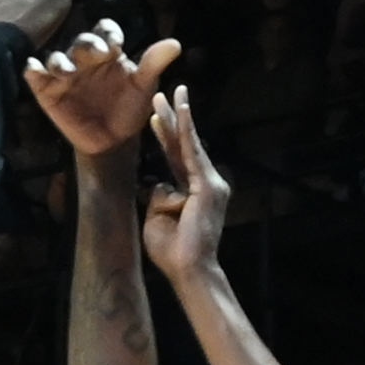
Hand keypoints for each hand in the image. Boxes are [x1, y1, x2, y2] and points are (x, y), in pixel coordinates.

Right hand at [24, 18, 182, 157]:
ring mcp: (65, 75)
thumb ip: (154, 64)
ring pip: (57, 57)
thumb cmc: (129, 110)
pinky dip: (32, 71)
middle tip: (97, 56)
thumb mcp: (144, 87)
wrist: (113, 142)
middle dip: (87, 46)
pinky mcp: (48, 92)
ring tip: (67, 72)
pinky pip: (35, 76)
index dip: (108, 34)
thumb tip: (176, 44)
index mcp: (108, 52)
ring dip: (59, 61)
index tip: (115, 46)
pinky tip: (34, 71)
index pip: (105, 31)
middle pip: (81, 42)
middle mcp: (85, 59)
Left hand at [143, 87, 229, 284]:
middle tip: (159, 95)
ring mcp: (210, 183)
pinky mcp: (208, 185)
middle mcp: (205, 183)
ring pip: (187, 144)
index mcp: (190, 191)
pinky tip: (181, 110)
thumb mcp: (157, 216)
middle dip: (170, 119)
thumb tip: (159, 181)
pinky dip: (186, 130)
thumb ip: (159, 195)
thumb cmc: (172, 251)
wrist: (188, 269)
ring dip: (176, 117)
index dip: (164, 137)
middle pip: (182, 146)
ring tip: (164, 95)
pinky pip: (192, 152)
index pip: (175, 158)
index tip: (155, 118)